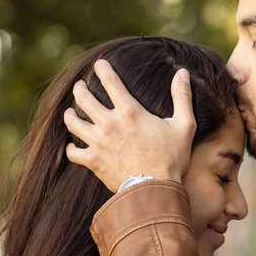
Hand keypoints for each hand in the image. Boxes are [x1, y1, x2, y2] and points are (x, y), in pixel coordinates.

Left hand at [64, 59, 195, 190]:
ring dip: (70, 114)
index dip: (103, 68)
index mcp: (130, 112)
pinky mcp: (93, 162)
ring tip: (71, 111)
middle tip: (81, 86)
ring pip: (73, 122)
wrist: (155, 191)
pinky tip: (72, 145)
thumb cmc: (172, 159)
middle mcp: (109, 124)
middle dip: (80, 88)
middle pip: (84, 98)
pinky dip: (71, 148)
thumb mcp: (184, 125)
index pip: (110, 81)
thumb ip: (182, 97)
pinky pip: (73, 152)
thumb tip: (182, 73)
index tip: (100, 64)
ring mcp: (98, 143)